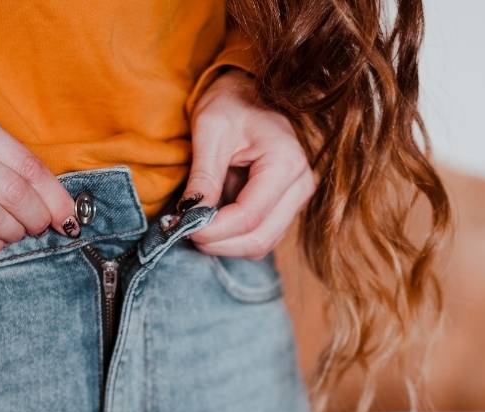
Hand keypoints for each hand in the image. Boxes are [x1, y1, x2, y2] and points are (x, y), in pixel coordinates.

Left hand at [183, 69, 315, 258]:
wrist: (248, 93)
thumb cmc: (230, 103)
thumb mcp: (210, 130)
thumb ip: (204, 176)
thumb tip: (190, 217)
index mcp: (285, 162)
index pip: (249, 216)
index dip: (214, 230)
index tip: (183, 228)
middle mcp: (301, 184)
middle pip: (259, 238)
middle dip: (219, 243)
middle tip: (185, 233)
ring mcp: (297, 198)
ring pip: (261, 244)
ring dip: (226, 245)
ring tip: (196, 227)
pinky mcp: (287, 207)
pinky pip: (261, 237)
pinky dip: (234, 239)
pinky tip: (212, 223)